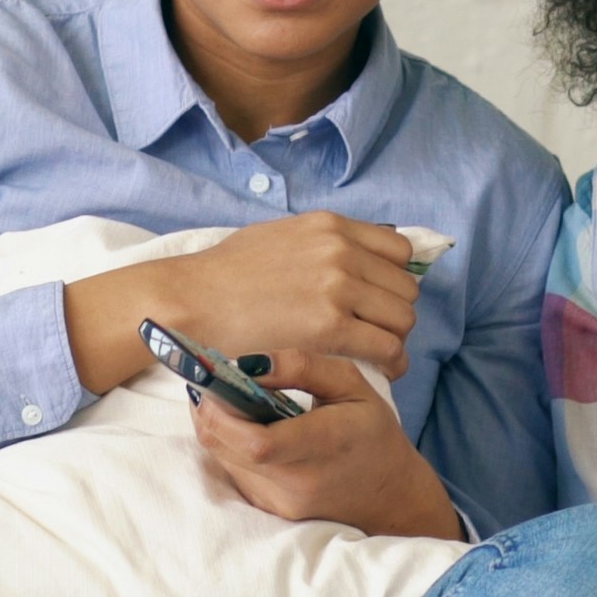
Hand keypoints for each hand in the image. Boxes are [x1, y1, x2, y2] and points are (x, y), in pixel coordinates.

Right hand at [61, 211, 421, 394]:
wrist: (191, 299)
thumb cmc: (225, 274)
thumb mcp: (280, 237)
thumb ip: (322, 244)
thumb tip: (351, 257)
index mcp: (331, 226)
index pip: (399, 251)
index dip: (393, 279)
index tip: (380, 299)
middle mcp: (341, 250)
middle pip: (405, 288)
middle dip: (394, 313)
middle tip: (376, 333)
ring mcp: (338, 287)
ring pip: (402, 318)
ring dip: (394, 338)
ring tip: (378, 354)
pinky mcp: (331, 326)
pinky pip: (387, 347)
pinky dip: (392, 362)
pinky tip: (380, 370)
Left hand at [188, 348, 458, 540]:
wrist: (390, 497)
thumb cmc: (373, 433)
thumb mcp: (352, 385)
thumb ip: (302, 367)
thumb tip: (249, 363)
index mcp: (324, 445)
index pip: (257, 441)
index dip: (223, 410)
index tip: (214, 379)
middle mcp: (297, 482)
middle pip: (226, 448)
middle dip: (208, 410)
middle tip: (211, 380)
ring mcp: (281, 501)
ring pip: (222, 459)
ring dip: (215, 426)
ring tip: (226, 398)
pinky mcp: (270, 509)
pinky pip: (233, 472)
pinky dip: (228, 444)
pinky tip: (243, 425)